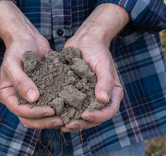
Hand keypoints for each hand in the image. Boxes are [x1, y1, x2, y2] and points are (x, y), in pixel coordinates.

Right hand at [0, 0, 63, 128]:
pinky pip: (48, 104)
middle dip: (45, 121)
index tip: (51, 110)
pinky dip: (58, 108)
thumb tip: (33, 99)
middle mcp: (17, 99)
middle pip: (30, 119)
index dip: (35, 114)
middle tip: (62, 119)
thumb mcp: (13, 63)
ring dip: (52, 119)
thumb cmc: (17, 49)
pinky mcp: (41, 92)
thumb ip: (20, 80)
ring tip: (68, 116)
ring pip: (40, 116)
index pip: (20, 111)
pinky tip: (70, 107)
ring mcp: (29, 97)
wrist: (27, 38)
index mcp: (7, 95)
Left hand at [60, 3, 128, 131]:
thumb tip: (103, 99)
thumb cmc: (98, 50)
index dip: (98, 116)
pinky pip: (71, 106)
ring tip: (59, 123)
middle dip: (81, 123)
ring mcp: (87, 97)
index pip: (109, 111)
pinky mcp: (75, 93)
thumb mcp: (103, 64)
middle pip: (94, 118)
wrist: (85, 41)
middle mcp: (100, 98)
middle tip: (67, 125)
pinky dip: (63, 111)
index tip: (85, 115)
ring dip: (71, 121)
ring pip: (81, 115)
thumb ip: (105, 81)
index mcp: (112, 93)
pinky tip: (53, 113)